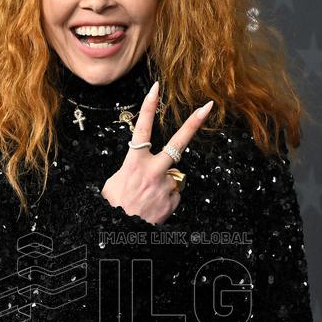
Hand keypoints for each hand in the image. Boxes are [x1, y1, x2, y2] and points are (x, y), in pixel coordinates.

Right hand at [100, 80, 213, 225]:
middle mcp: (153, 171)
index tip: (156, 87)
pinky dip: (165, 199)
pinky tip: (153, 208)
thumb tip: (145, 171)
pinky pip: (173, 194)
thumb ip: (132, 170)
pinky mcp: (173, 200)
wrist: (120, 234)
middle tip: (207, 106)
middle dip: (193, 124)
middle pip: (177, 144)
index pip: (142, 129)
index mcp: (134, 163)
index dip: (148, 107)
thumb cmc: (113, 208)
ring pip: (172, 177)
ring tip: (147, 199)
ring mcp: (166, 185)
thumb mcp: (113, 183)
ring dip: (163, 185)